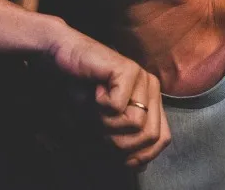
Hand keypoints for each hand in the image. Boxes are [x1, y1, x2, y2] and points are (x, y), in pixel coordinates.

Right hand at [49, 28, 170, 166]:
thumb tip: (141, 166)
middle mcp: (152, 88)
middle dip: (119, 141)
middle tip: (100, 124)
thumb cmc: (81, 91)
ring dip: (106, 122)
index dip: (140, 155)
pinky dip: (99, 105)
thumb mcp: (104, 124)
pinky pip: (118, 107)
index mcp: (152, 100)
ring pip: (135, 123)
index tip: (117, 155)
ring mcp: (143, 78)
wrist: (63, 58)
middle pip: (149, 136)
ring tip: (96, 105)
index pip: (162, 139)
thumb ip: (124, 140)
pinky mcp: (129, 70)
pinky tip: (95, 90)